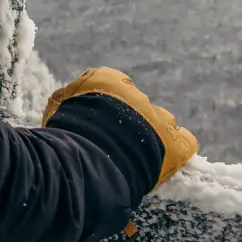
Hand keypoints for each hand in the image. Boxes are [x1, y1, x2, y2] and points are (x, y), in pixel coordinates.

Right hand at [44, 67, 199, 188]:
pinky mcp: (175, 142)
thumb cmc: (66, 133)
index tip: (99, 123)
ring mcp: (158, 117)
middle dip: (129, 123)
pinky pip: (185, 142)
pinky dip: (177, 150)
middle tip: (116, 144)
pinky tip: (166, 161)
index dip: (106, 108)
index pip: (110, 87)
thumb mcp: (56, 110)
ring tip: (137, 157)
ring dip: (152, 137)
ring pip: (161, 123)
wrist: (89, 158)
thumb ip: (66, 103)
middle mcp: (135, 93)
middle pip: (137, 106)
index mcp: (106, 80)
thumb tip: (64, 103)